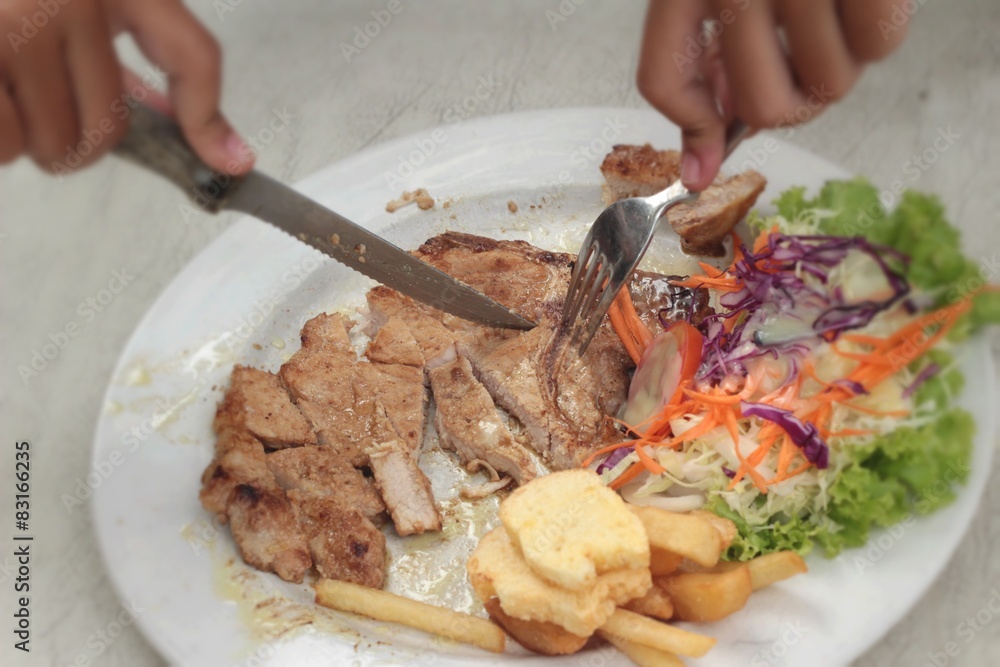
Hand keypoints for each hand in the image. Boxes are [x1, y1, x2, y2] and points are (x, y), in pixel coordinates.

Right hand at [0, 0, 252, 174]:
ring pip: (48, 144)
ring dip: (25, 141)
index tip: (230, 163)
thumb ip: (151, 60)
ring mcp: (12, 22)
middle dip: (75, 141)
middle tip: (44, 108)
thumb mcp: (93, 0)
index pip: (192, 55)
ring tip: (2, 89)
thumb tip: (220, 150)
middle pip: (106, 129)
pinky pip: (1, 143)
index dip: (209, 120)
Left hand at [638, 0, 909, 189]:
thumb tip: (702, 168)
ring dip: (837, 64)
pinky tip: (859, 0)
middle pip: (762, 104)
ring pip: (827, 84)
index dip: (691, 129)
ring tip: (830, 18)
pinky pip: (878, 44)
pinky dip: (877, 32)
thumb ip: (701, 73)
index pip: (663, 80)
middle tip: (797, 69)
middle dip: (788, 103)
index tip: (705, 162)